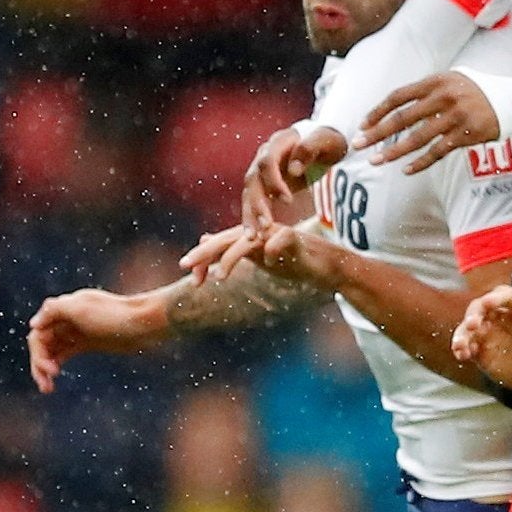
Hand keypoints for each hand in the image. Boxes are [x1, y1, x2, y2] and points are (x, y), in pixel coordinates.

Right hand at [27, 290, 164, 393]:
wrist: (148, 324)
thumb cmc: (117, 315)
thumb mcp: (83, 308)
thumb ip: (55, 310)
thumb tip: (33, 324)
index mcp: (66, 306)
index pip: (39, 331)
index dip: (38, 351)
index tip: (49, 369)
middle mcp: (69, 317)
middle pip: (43, 341)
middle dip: (40, 362)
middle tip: (46, 383)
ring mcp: (79, 330)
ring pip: (52, 349)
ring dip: (45, 367)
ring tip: (47, 388)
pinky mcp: (89, 341)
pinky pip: (65, 352)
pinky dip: (56, 364)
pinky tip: (53, 379)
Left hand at [179, 223, 342, 289]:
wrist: (327, 265)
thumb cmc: (294, 262)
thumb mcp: (258, 257)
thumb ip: (233, 249)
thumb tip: (205, 239)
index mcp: (250, 236)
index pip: (220, 244)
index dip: (203, 259)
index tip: (191, 280)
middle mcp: (260, 231)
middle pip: (227, 239)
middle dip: (204, 253)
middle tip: (184, 266)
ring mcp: (277, 233)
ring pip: (248, 241)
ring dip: (231, 258)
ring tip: (219, 278)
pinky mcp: (294, 238)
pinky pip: (278, 243)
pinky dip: (271, 253)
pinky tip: (270, 264)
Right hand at [241, 126, 346, 235]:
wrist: (327, 145)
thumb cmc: (329, 142)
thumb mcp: (327, 141)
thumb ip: (309, 149)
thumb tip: (293, 169)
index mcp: (279, 142)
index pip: (267, 162)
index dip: (274, 182)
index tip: (288, 200)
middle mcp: (264, 156)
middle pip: (253, 180)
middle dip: (257, 204)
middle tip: (265, 226)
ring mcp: (263, 172)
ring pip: (250, 194)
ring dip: (250, 215)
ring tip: (252, 237)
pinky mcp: (265, 186)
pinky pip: (254, 202)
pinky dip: (253, 218)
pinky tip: (254, 236)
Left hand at [356, 73, 500, 173]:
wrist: (509, 100)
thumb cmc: (474, 92)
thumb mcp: (450, 81)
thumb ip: (425, 92)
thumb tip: (393, 108)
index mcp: (436, 82)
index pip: (398, 96)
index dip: (378, 111)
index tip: (362, 124)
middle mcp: (443, 97)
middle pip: (403, 118)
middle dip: (377, 133)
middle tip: (359, 144)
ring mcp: (455, 117)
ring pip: (417, 138)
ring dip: (394, 152)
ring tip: (377, 161)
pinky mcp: (466, 135)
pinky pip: (438, 152)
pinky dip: (421, 162)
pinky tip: (407, 170)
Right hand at [452, 285, 511, 390]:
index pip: (508, 296)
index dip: (497, 297)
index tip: (488, 302)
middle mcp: (504, 313)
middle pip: (483, 305)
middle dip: (475, 312)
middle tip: (471, 325)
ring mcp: (490, 329)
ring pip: (470, 324)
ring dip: (462, 332)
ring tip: (460, 346)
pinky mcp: (481, 346)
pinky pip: (467, 343)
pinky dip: (461, 347)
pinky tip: (462, 355)